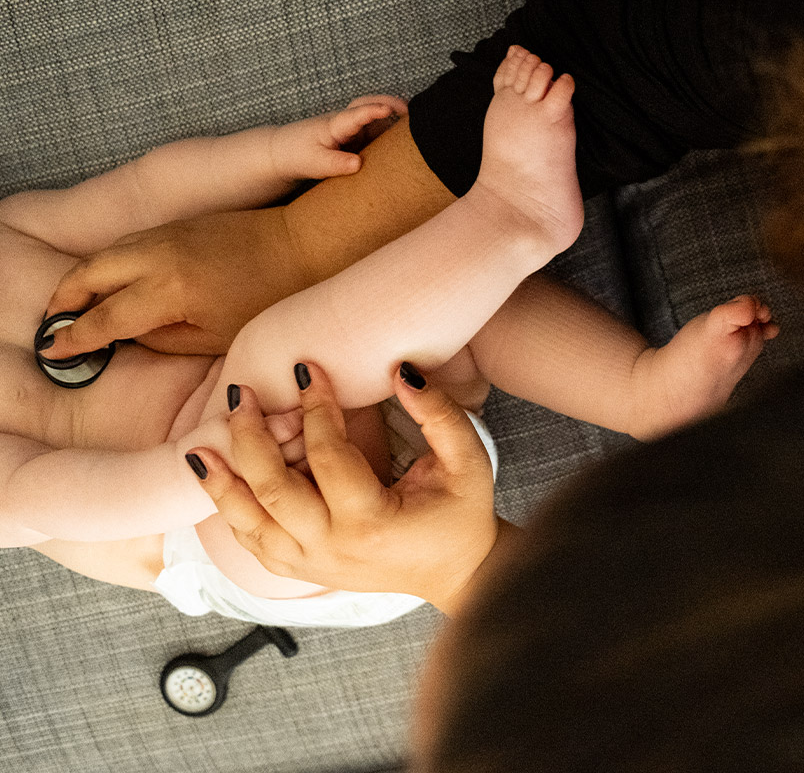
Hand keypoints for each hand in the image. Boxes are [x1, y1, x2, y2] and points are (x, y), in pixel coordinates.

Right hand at [42, 207, 308, 356]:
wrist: (307, 246)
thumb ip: (166, 339)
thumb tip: (129, 334)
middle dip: (65, 299)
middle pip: (90, 274)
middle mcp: (160, 255)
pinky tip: (113, 278)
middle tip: (55, 323)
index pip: (106, 318)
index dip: (76, 338)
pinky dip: (110, 260)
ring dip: (84, 276)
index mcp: (170, 290)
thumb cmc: (273, 298)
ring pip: (107, 252)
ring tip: (75, 301)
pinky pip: (130, 241)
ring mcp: (169, 233)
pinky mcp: (182, 223)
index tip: (56, 350)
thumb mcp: (220, 336)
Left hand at [186, 361, 502, 613]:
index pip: (329, 454)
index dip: (316, 406)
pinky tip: (216, 481)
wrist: (458, 573)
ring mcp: (312, 565)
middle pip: (272, 489)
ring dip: (221, 482)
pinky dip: (230, 511)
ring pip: (248, 523)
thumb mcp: (467, 460)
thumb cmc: (463, 514)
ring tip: (198, 445)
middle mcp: (332, 548)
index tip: (307, 368)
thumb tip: (401, 373)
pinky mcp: (302, 570)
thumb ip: (439, 414)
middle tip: (240, 393)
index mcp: (371, 522)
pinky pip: (252, 542)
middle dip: (249, 437)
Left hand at [270, 94, 408, 179]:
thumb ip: (336, 163)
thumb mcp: (314, 163)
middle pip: (368, 104)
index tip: (389, 110)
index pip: (356, 113)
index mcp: (334, 125)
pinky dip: (388, 131)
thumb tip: (359, 164)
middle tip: (412, 112)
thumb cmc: (297, 155)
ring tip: (416, 126)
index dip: (373, 111)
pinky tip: (402, 141)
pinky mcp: (353, 138)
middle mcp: (344, 122)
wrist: (282, 153)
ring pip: (374, 118)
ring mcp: (350, 128)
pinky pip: (374, 131)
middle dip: (390, 104)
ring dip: (392, 118)